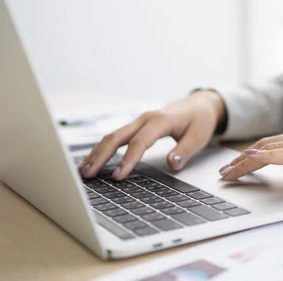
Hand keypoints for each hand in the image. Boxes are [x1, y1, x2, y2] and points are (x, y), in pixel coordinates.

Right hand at [78, 91, 225, 179]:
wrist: (200, 104)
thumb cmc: (200, 120)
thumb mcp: (199, 136)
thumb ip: (185, 151)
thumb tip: (172, 165)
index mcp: (160, 121)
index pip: (139, 142)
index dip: (127, 160)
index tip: (117, 177)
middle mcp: (145, 119)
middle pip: (117, 136)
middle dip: (100, 156)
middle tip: (87, 176)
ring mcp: (138, 121)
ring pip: (112, 136)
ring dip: (96, 153)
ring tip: (82, 172)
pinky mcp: (136, 126)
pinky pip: (116, 137)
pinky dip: (103, 149)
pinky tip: (92, 161)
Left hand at [219, 129, 282, 186]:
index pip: (274, 144)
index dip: (252, 152)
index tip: (237, 163)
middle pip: (265, 145)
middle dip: (240, 158)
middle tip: (224, 170)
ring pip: (269, 149)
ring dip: (245, 160)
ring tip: (228, 171)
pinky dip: (265, 156)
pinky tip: (251, 157)